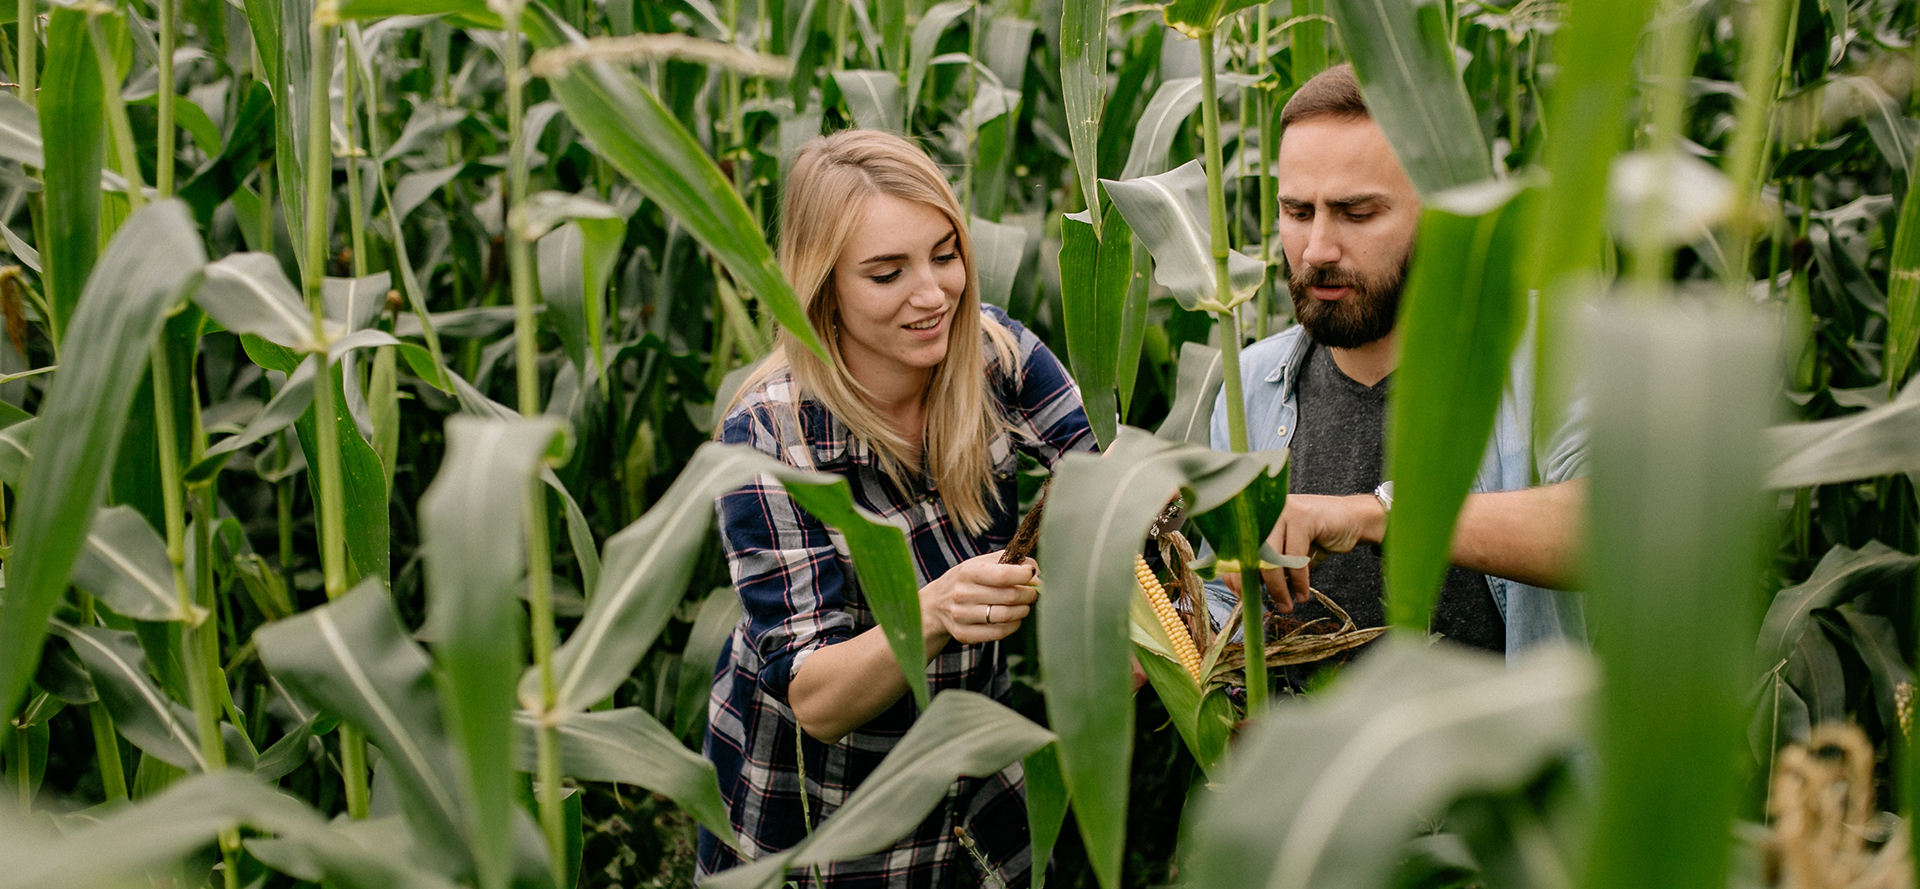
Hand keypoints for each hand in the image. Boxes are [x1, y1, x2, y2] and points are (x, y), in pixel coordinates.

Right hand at [922, 552, 1039, 646]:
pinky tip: (1014, 619)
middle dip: (1028, 594)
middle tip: (1033, 593)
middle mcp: (962, 594)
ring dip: (1023, 611)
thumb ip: (1010, 561)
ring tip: (1024, 605)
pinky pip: (998, 633)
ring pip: (1006, 616)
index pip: (1003, 575)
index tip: (1032, 575)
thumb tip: (1036, 570)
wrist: (935, 604)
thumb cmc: (967, 580)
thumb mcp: (981, 563)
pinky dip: (1014, 626)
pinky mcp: (964, 634)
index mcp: (968, 572)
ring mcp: (961, 616)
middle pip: (1009, 597)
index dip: (1025, 576)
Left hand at [1222, 493, 1383, 611]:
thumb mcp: (1287, 554)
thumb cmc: (1317, 539)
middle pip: (1250, 555)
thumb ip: (1268, 566)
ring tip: (1287, 606)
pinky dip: (1299, 581)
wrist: (1352, 519)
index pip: (1235, 551)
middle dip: (1254, 585)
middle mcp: (1266, 513)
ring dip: (1278, 588)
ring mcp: (1283, 511)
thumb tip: (1247, 590)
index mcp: (1257, 520)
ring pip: (1271, 558)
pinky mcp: (1302, 516)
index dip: (1234, 576)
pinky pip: (1295, 557)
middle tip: (1263, 606)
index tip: (1242, 598)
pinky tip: (1303, 594)